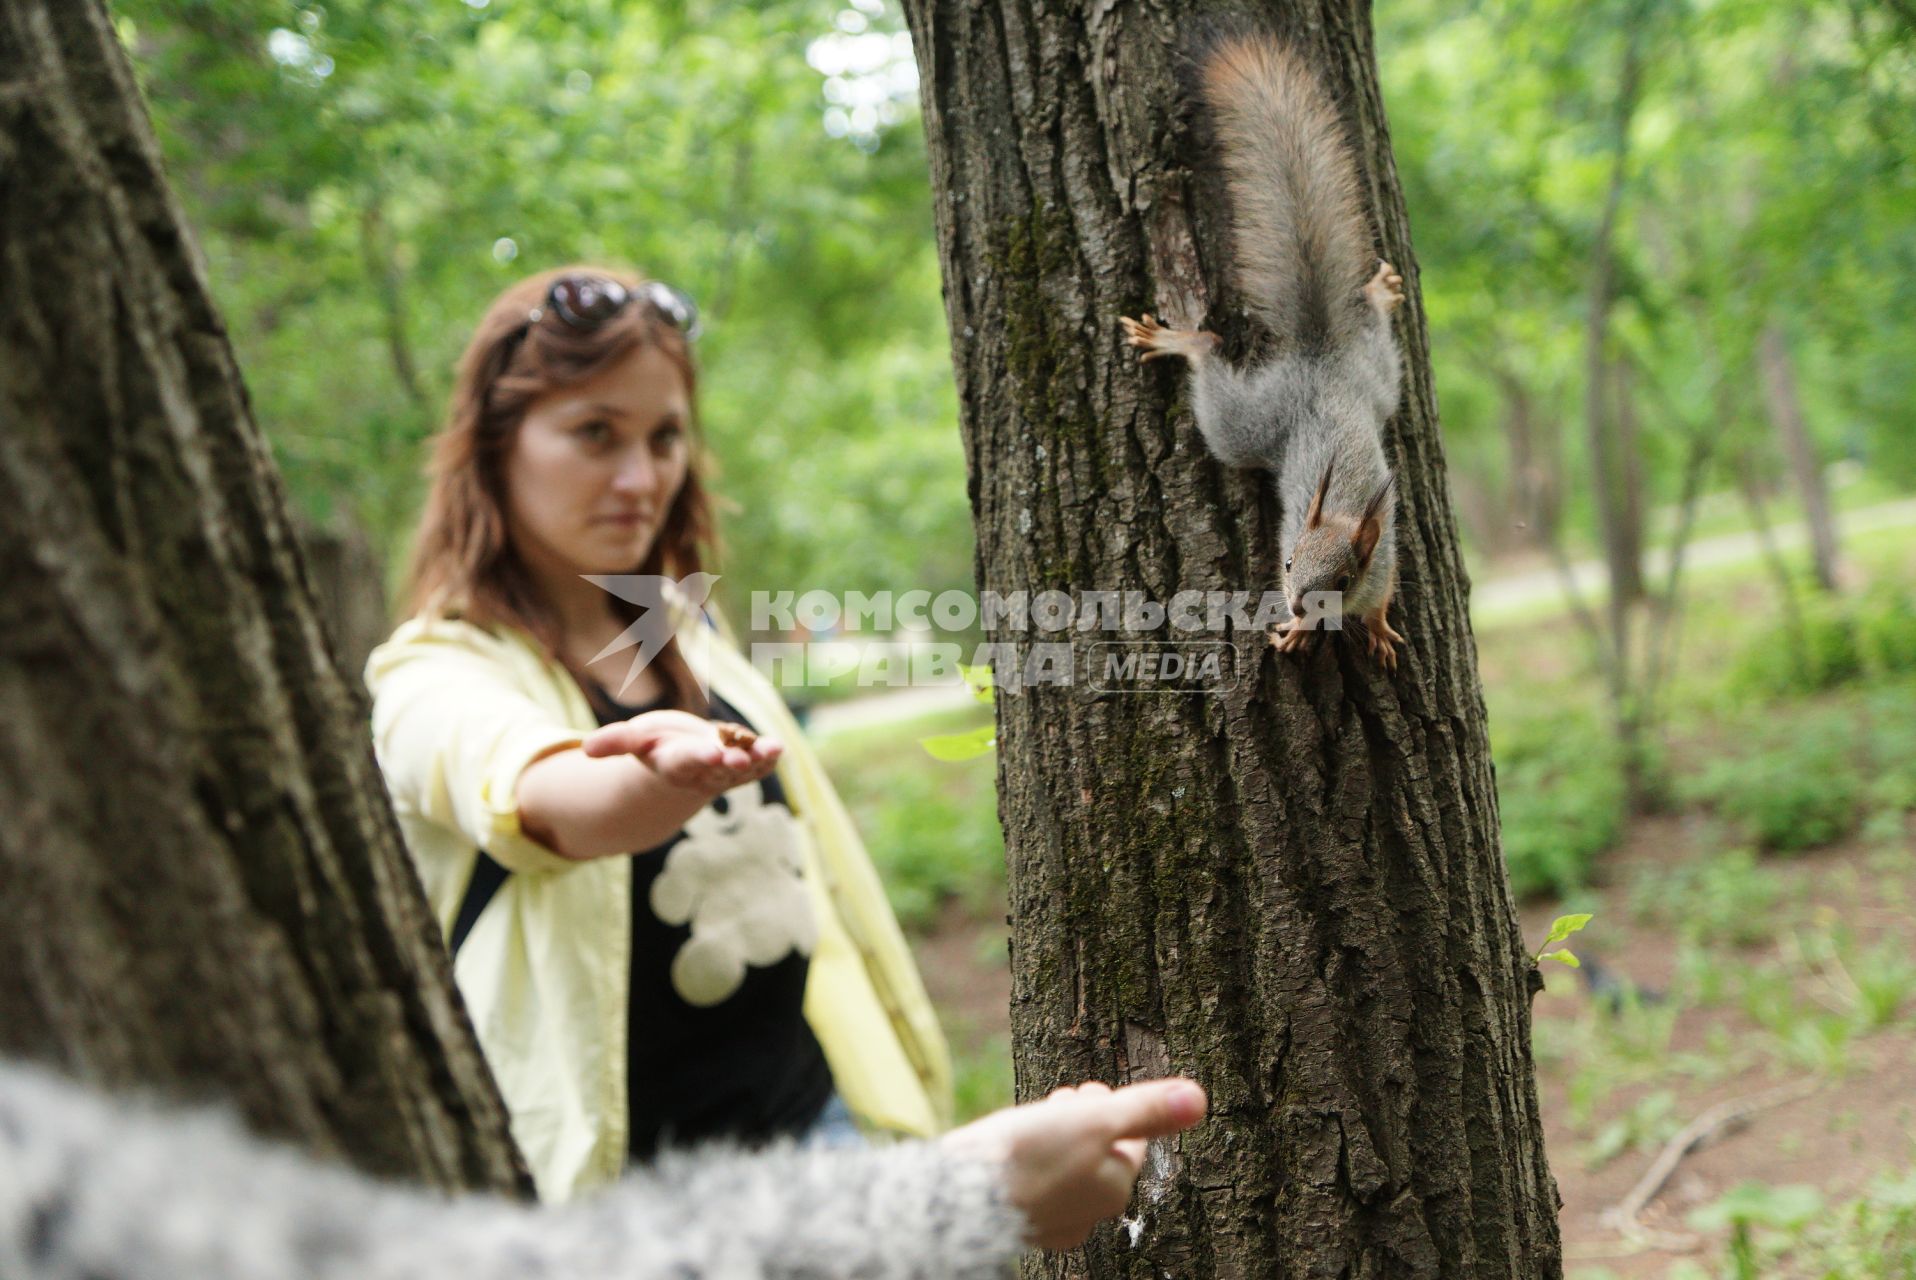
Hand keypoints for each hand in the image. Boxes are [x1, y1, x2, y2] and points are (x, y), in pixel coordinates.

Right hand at [580, 710, 781, 796]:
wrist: (682, 764)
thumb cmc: (656, 746)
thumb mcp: (634, 740)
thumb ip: (614, 742)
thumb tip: (585, 749)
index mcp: (674, 764)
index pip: (686, 761)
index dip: (698, 757)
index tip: (711, 753)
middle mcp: (703, 772)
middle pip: (716, 769)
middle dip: (728, 763)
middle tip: (738, 759)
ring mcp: (727, 772)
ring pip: (743, 769)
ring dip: (757, 760)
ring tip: (772, 749)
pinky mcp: (746, 768)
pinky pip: (759, 765)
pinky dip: (768, 759)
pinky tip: (778, 749)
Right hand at [942, 1077, 1206, 1250]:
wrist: (962, 1194)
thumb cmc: (1031, 1154)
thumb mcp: (1097, 1118)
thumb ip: (1147, 1109)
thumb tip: (1199, 1099)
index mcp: (1115, 1188)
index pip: (1127, 1139)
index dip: (1108, 1107)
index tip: (1086, 1091)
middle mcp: (1090, 1214)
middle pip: (1097, 1155)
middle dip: (1083, 1121)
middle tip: (1062, 1098)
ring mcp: (1053, 1223)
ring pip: (1066, 1169)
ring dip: (1056, 1138)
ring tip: (1032, 1119)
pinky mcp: (1020, 1222)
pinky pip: (1036, 1185)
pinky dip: (1030, 1162)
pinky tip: (1013, 1151)